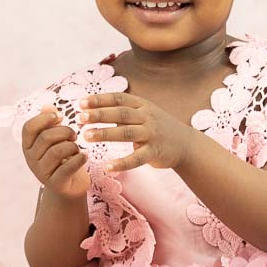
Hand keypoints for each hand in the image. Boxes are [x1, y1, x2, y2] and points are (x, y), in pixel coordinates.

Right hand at [21, 106, 90, 199]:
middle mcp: (31, 159)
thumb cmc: (63, 158)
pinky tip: (85, 155)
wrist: (70, 186)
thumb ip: (51, 123)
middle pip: (45, 138)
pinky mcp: (56, 184)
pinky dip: (79, 159)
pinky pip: (67, 168)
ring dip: (71, 146)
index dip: (43, 118)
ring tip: (77, 148)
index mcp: (28, 146)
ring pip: (56, 152)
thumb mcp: (55, 140)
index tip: (59, 116)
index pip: (28, 128)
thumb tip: (48, 106)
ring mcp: (42, 173)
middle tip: (74, 135)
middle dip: (63, 132)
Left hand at [75, 93, 194, 172]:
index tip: (81, 102)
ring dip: (105, 134)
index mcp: (142, 105)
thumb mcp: (144, 113)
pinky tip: (108, 167)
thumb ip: (123, 111)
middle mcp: (147, 117)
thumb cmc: (159, 128)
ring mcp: (152, 134)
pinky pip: (136, 158)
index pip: (118, 98)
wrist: (186, 144)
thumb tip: (94, 108)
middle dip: (99, 114)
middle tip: (80, 117)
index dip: (99, 99)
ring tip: (86, 136)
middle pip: (120, 113)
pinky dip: (122, 163)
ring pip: (126, 133)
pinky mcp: (155, 152)